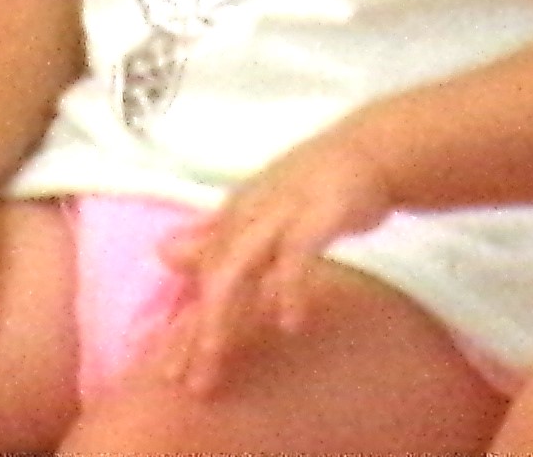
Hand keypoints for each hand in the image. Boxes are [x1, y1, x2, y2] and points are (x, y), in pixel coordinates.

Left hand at [154, 124, 396, 391]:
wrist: (369, 149)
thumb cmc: (312, 186)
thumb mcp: (258, 210)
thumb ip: (216, 234)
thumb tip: (163, 253)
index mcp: (233, 219)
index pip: (200, 280)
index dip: (183, 325)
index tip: (170, 374)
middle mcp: (247, 216)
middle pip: (212, 280)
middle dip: (198, 331)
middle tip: (191, 383)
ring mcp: (279, 213)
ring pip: (240, 268)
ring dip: (226, 314)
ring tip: (216, 356)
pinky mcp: (315, 214)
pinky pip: (296, 255)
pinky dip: (290, 287)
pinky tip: (291, 324)